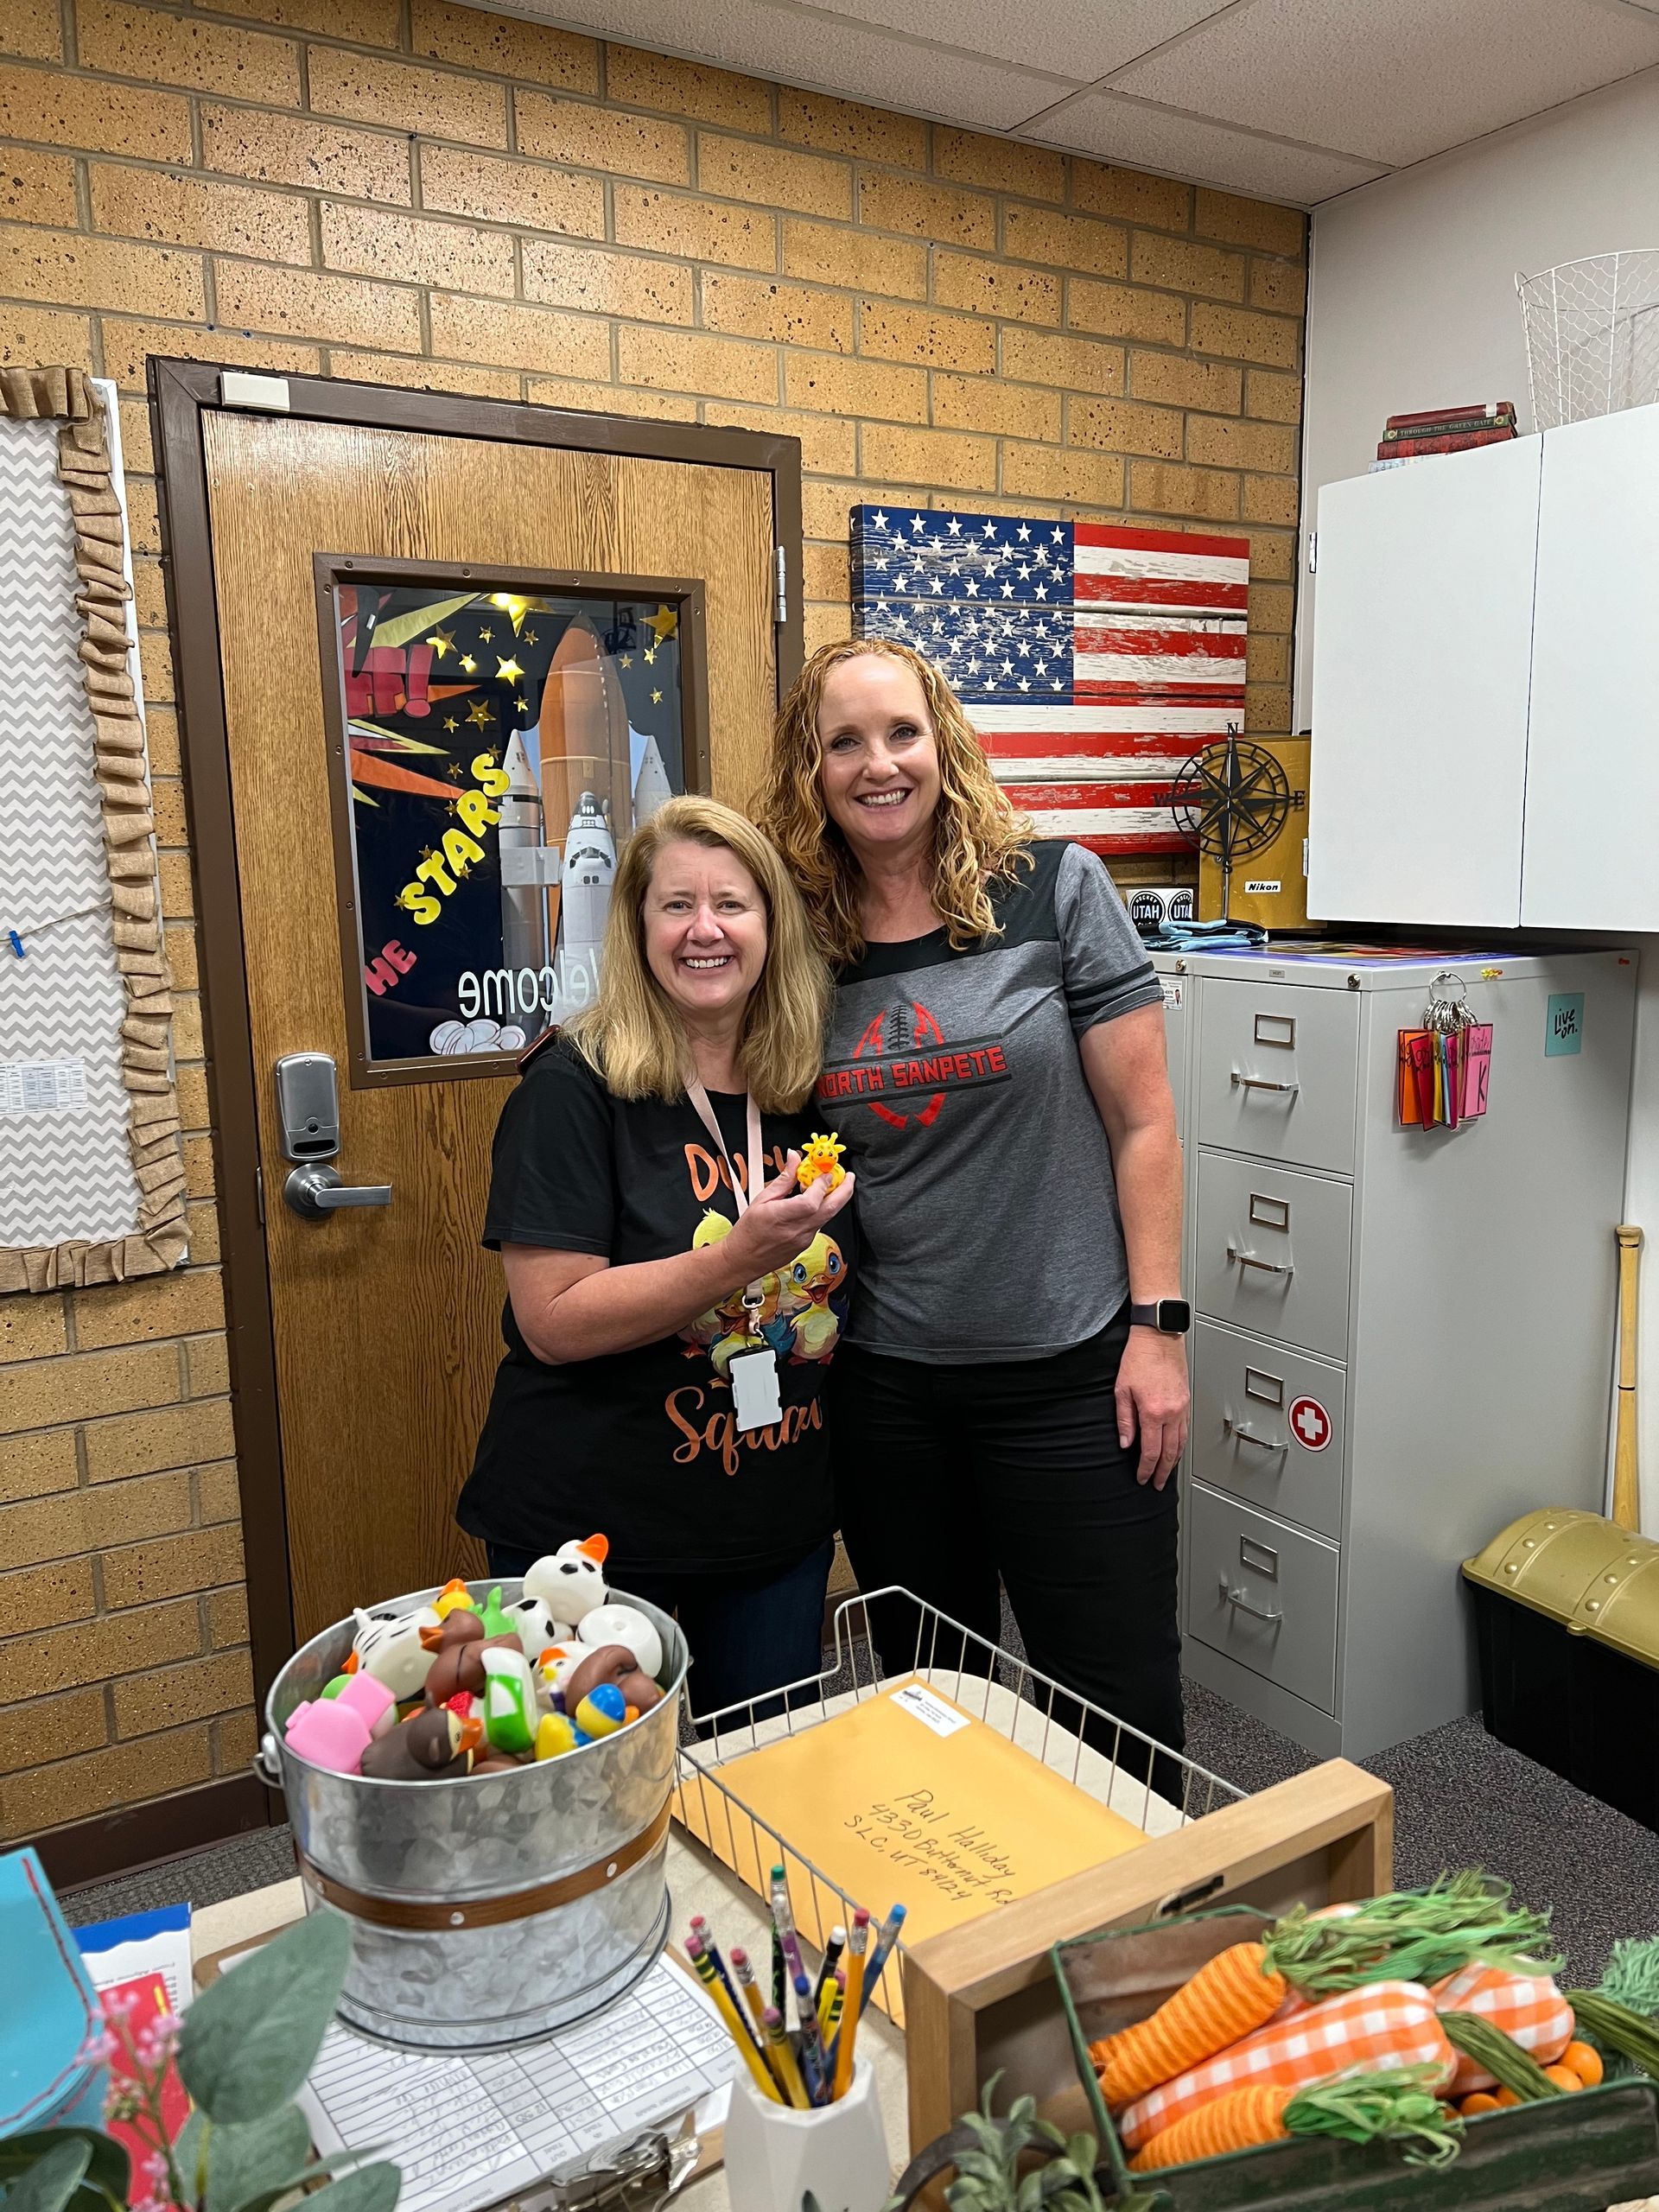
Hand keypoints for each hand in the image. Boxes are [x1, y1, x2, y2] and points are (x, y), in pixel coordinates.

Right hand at [725, 1151, 855, 1278]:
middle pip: (831, 1209)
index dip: (821, 1185)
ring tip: (831, 1185)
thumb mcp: (761, 1199)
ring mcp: (804, 1239)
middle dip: (844, 1190)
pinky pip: (821, 1223)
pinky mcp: (807, 1243)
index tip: (824, 1172)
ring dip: (835, 1198)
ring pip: (829, 1216)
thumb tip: (794, 1159)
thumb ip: (783, 1179)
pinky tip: (816, 1201)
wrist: (744, 1259)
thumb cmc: (748, 1232)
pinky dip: (823, 1209)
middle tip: (848, 1176)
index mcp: (781, 1217)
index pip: (811, 1201)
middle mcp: (797, 1230)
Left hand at [1116, 1327, 1188, 1488]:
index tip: (1142, 1478)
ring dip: (1173, 1461)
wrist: (1159, 1337)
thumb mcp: (1122, 1390)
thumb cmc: (1139, 1357)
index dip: (1146, 1469)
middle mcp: (1171, 1413)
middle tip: (1157, 1483)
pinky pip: (1185, 1430)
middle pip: (1169, 1452)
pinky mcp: (1186, 1401)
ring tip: (1166, 1473)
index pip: (1150, 1451)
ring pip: (1181, 1443)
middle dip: (1162, 1471)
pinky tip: (1176, 1450)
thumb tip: (1125, 1442)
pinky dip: (1181, 1445)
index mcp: (1153, 1412)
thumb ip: (1124, 1420)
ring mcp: (1181, 1407)